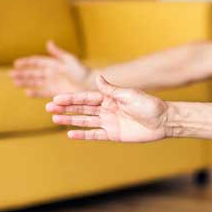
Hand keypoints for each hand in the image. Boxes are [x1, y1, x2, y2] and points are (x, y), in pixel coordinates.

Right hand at [10, 40, 93, 96]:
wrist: (92, 85)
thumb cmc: (83, 72)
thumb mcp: (69, 60)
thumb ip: (58, 53)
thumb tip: (48, 42)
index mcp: (55, 64)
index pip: (38, 62)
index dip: (28, 63)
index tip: (16, 63)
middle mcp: (53, 73)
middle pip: (35, 73)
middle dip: (23, 74)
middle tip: (10, 75)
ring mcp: (55, 83)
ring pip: (37, 82)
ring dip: (26, 82)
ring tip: (15, 82)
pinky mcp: (57, 92)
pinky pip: (44, 92)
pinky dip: (36, 92)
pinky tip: (28, 92)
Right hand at [46, 76, 169, 141]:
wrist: (163, 121)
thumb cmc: (149, 105)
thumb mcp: (130, 95)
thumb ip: (112, 90)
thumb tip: (98, 77)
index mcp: (110, 98)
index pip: (86, 97)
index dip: (71, 99)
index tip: (56, 99)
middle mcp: (107, 109)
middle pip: (82, 109)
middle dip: (66, 108)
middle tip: (48, 109)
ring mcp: (109, 122)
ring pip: (85, 121)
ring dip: (70, 120)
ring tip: (54, 119)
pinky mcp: (114, 135)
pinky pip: (95, 134)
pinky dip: (83, 134)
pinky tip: (70, 133)